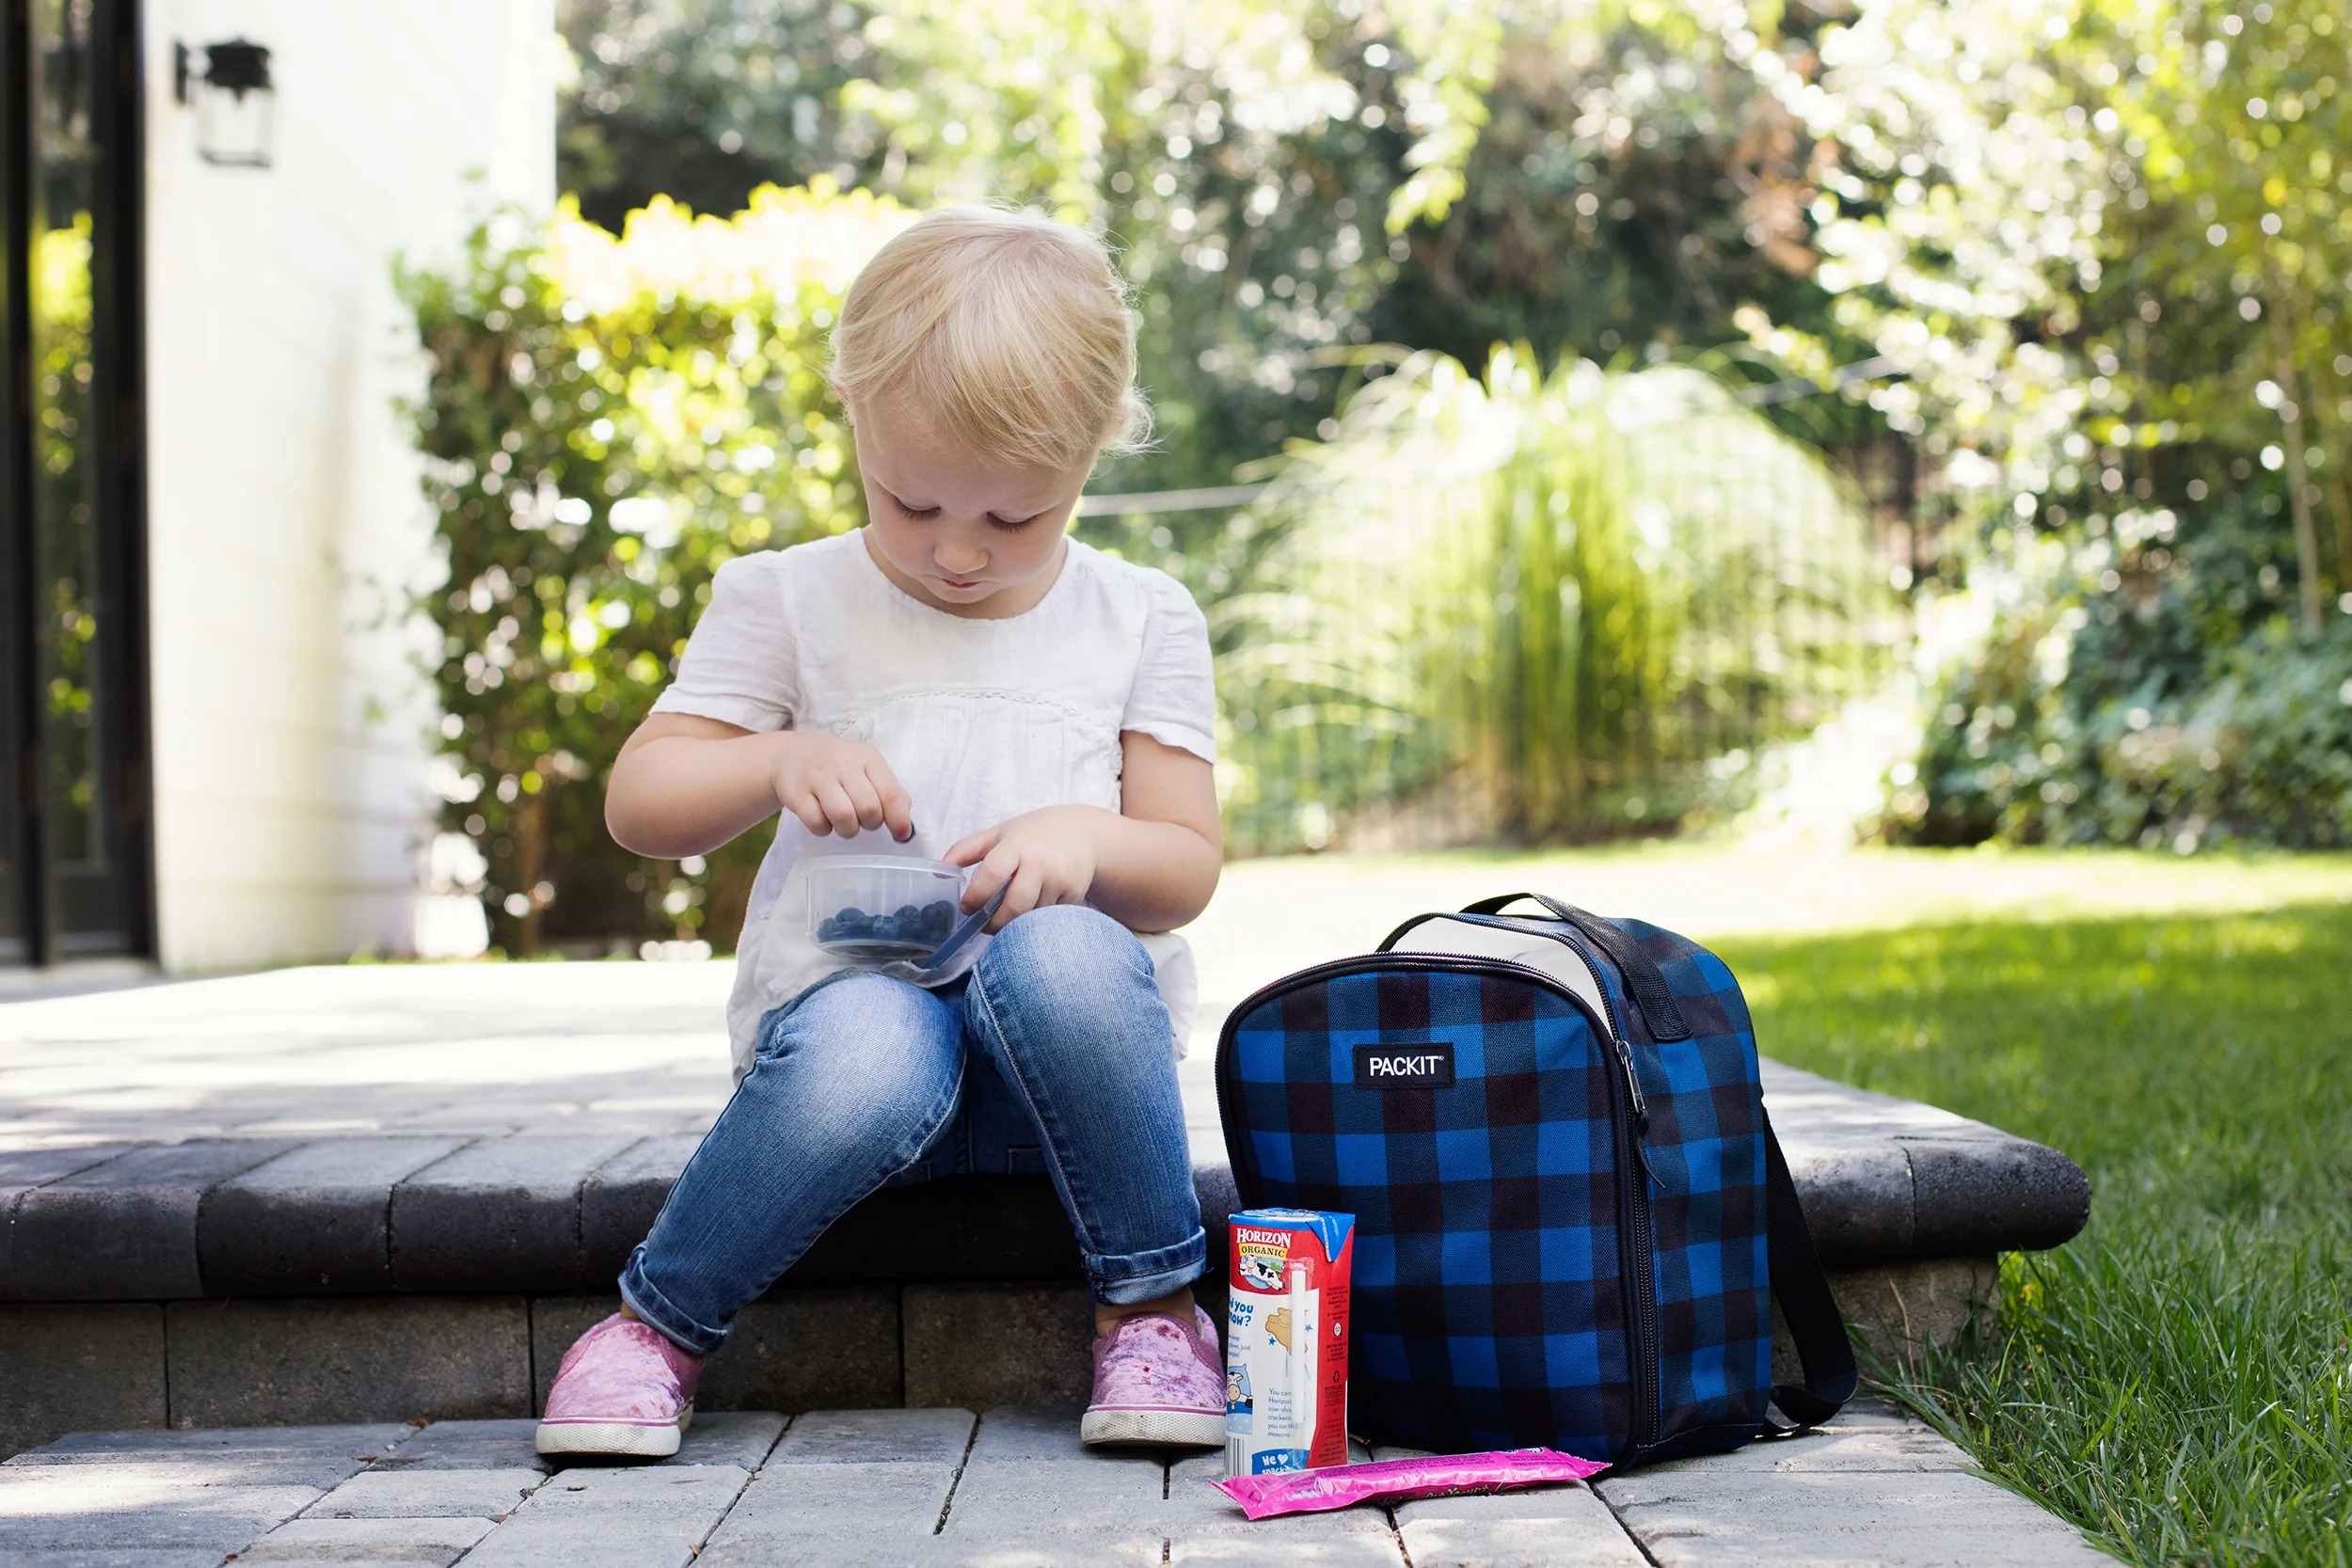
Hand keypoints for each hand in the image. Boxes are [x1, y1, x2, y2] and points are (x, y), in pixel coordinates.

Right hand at [768, 733, 913, 839]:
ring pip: (843, 816)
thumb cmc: (836, 765)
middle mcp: (842, 764)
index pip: (890, 793)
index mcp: (866, 757)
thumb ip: (889, 791)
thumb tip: (905, 825)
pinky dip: (824, 829)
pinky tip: (823, 819)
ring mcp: (818, 778)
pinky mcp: (796, 793)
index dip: (898, 819)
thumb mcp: (866, 767)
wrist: (791, 755)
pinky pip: (816, 823)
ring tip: (844, 822)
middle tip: (863, 820)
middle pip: (868, 808)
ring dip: (848, 829)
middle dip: (871, 824)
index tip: (901, 834)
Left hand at [945, 806, 1106, 932]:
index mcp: (1017, 844)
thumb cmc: (1036, 833)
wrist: (1084, 833)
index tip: (966, 908)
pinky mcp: (1074, 894)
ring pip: (1031, 915)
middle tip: (985, 926)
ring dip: (1017, 921)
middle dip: (995, 924)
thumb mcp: (1001, 832)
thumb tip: (939, 868)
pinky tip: (1035, 904)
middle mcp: (1040, 862)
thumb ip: (968, 849)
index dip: (976, 897)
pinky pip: (1048, 917)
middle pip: (1014, 906)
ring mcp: (1059, 879)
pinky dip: (1037, 917)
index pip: (992, 874)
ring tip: (1009, 913)